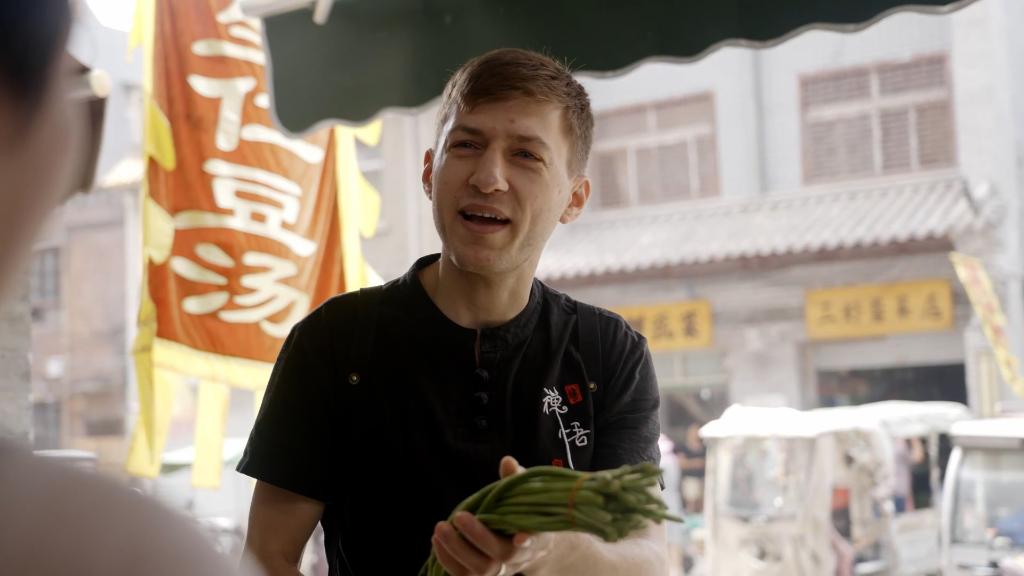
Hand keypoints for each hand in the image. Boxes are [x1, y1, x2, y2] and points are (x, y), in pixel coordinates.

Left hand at [432, 456, 552, 575]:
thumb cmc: (522, 509)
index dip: (528, 540)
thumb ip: (515, 479)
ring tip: (440, 529)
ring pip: (481, 570)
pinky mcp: (482, 575)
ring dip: (457, 550)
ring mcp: (501, 569)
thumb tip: (507, 462)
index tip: (519, 537)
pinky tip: (436, 541)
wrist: (523, 539)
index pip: (535, 541)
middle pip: (501, 556)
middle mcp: (520, 557)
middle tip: (458, 517)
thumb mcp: (523, 492)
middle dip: (478, 537)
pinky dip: (447, 560)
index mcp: (537, 535)